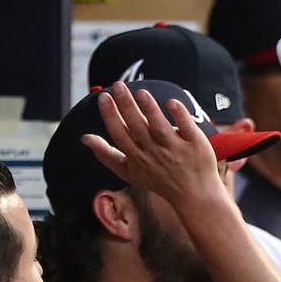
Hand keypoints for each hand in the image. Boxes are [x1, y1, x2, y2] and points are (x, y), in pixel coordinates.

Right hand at [82, 83, 225, 206]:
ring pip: (160, 127)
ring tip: (140, 92)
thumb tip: (84, 137)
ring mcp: (176, 150)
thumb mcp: (129, 172)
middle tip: (118, 85)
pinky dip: (179, 115)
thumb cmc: (159, 180)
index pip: (120, 134)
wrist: (195, 196)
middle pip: (137, 127)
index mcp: (137, 157)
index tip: (105, 97)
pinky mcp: (195, 146)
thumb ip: (107, 155)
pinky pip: (187, 128)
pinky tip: (172, 102)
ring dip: (150, 109)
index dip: (110, 115)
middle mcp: (155, 153)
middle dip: (126, 105)